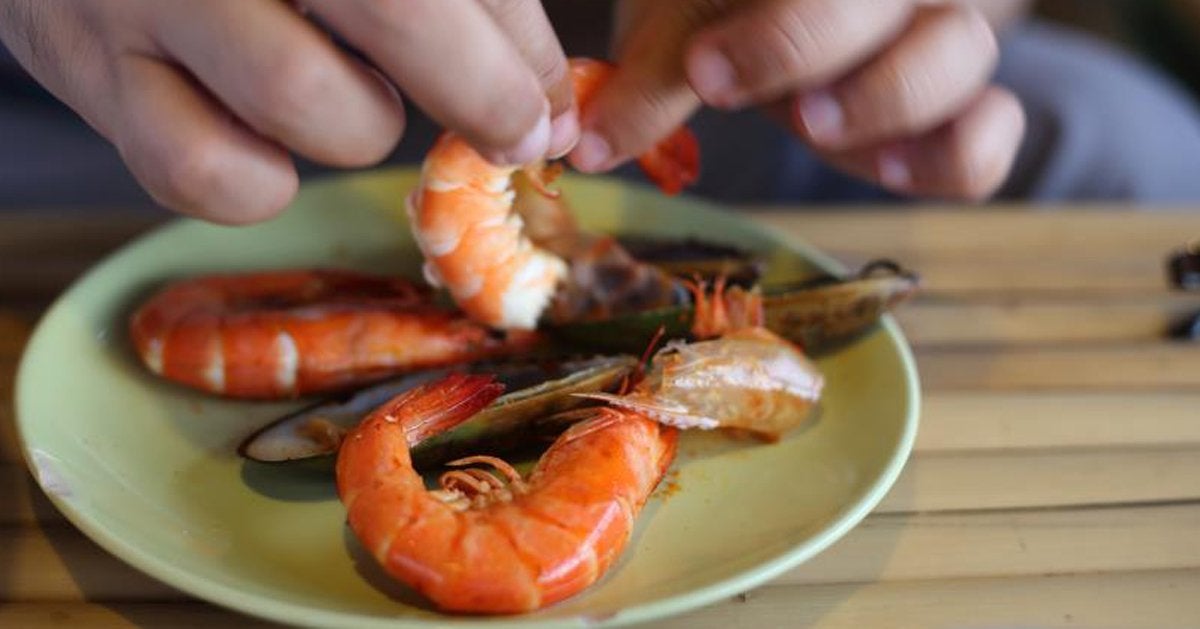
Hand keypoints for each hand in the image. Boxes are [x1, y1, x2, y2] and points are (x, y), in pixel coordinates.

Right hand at [0, 0, 579, 222]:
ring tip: (352, 97)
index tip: (552, 103)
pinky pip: (204, 174)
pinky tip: (268, 141)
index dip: (522, 49)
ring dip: (360, 126)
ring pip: (307, 104)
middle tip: (514, 134)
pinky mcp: (82, 66)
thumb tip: (547, 102)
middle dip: (479, 94)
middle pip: (396, 13)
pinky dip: (261, 182)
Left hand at [569, 0, 1024, 200]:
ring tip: (817, 126)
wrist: (790, 22)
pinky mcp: (958, 112)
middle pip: (888, 0)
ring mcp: (938, 39)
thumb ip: (651, 78)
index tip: (702, 70)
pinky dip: (962, 156)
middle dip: (806, 44)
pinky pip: (993, 132)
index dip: (772, 33)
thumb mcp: (684, 25)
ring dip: (889, 95)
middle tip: (729, 84)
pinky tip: (893, 172)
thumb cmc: (728, 9)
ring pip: (961, 53)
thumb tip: (590, 149)